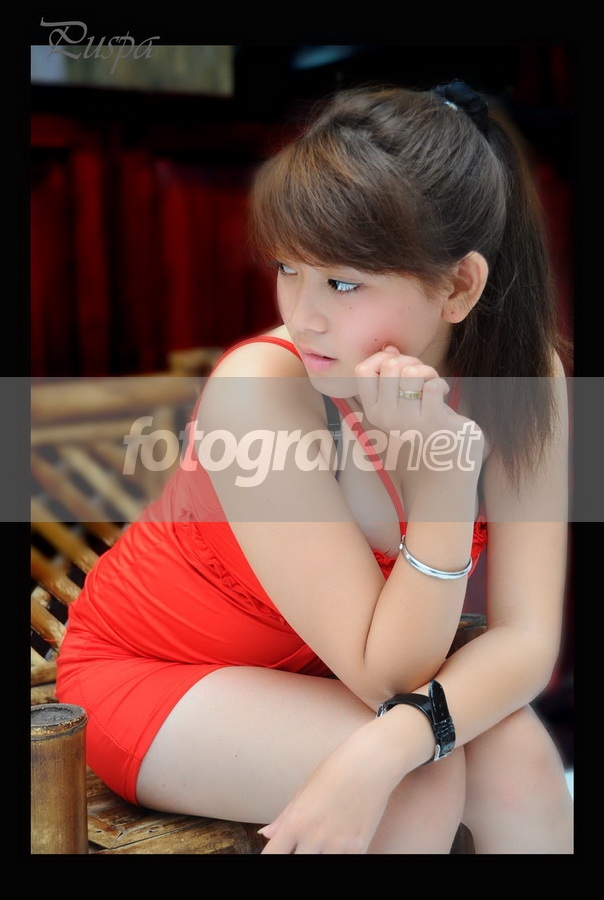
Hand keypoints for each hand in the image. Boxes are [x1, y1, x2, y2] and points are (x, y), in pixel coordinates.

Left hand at [259, 725, 401, 853]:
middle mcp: (314, 836)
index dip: (271, 858)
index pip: (273, 855)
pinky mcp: (359, 848)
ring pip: (319, 865)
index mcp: (296, 820)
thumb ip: (285, 817)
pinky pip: (343, 862)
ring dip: (319, 856)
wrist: (371, 761)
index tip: (278, 854)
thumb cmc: (336, 769)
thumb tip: (265, 835)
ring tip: (322, 844)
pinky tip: (339, 844)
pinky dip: (339, 855)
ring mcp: (337, 844)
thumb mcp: (305, 790)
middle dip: (297, 857)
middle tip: (303, 847)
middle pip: (296, 864)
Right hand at [355, 345, 483, 473]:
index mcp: (373, 409)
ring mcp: (407, 420)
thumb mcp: (401, 398)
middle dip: (411, 361)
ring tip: (431, 382)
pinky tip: (443, 392)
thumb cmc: (424, 420)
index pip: (363, 370)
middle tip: (421, 375)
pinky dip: (440, 383)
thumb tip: (389, 349)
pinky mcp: (432, 421)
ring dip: (427, 370)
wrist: (446, 454)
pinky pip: (432, 386)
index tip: (398, 365)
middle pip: (391, 365)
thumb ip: (391, 374)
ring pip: (411, 372)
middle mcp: (385, 416)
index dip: (382, 358)